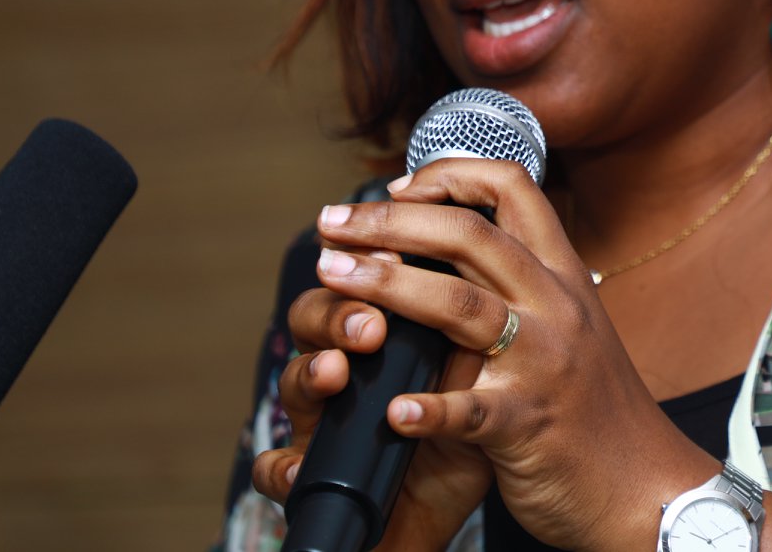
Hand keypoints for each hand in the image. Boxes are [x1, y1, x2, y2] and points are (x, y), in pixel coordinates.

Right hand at [250, 269, 493, 550]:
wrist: (436, 519)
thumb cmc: (460, 442)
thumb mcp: (478, 379)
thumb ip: (478, 329)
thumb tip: (494, 266)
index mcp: (387, 338)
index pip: (367, 279)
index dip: (374, 260)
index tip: (400, 252)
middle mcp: (347, 372)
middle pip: (316, 316)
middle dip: (340, 309)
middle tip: (371, 319)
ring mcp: (321, 423)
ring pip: (293, 383)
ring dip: (312, 371)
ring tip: (338, 371)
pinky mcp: (309, 479)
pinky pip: (278, 469)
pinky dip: (282, 467)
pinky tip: (297, 466)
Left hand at [310, 158, 718, 551]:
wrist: (644, 484)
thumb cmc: (594, 405)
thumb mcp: (572, 322)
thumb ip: (524, 282)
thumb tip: (456, 238)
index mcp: (562, 275)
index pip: (512, 188)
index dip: (449, 175)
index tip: (398, 188)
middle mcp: (556, 306)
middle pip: (471, 235)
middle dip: (391, 221)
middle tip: (332, 225)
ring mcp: (543, 363)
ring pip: (461, 305)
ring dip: (388, 284)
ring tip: (332, 275)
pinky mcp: (526, 425)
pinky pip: (470, 410)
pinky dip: (427, 410)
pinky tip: (391, 411)